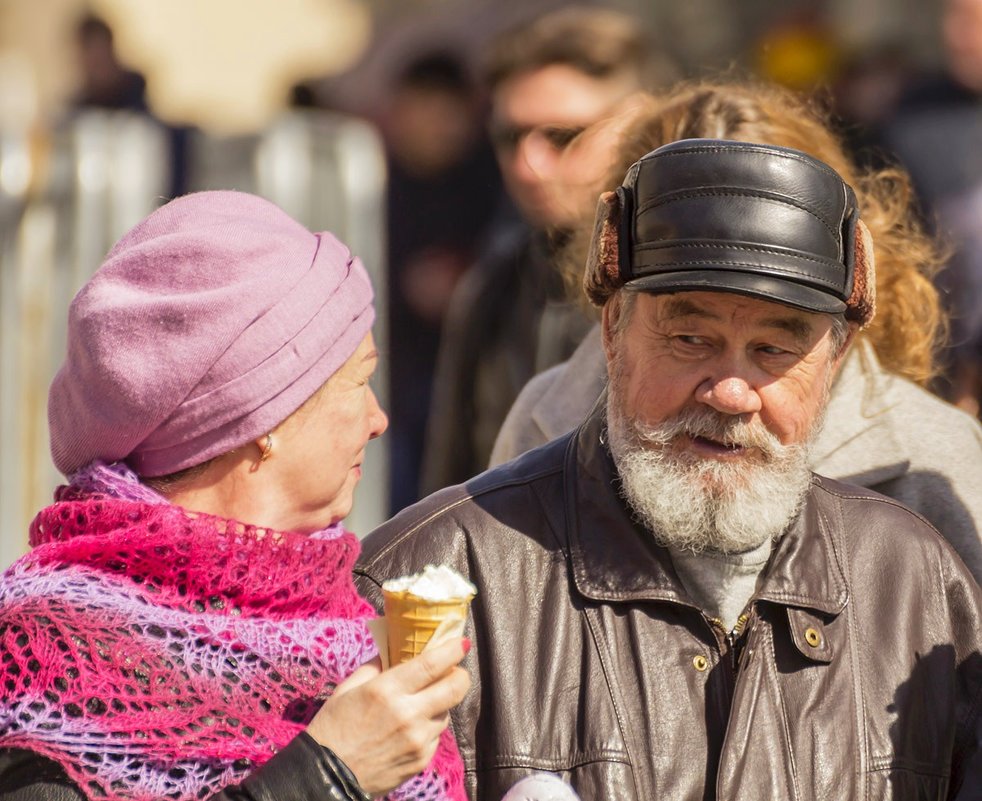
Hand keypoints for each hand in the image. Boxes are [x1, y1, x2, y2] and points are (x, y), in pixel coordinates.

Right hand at [306, 637, 470, 794]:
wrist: (326, 778)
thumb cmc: (332, 729)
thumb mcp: (347, 689)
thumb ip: (374, 666)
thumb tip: (392, 648)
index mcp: (387, 690)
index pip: (433, 664)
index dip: (453, 650)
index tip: (460, 643)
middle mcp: (408, 714)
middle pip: (455, 688)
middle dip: (460, 675)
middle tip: (454, 671)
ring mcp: (417, 740)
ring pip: (447, 712)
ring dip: (441, 703)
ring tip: (421, 704)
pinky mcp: (421, 761)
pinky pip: (437, 736)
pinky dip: (430, 727)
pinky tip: (411, 729)